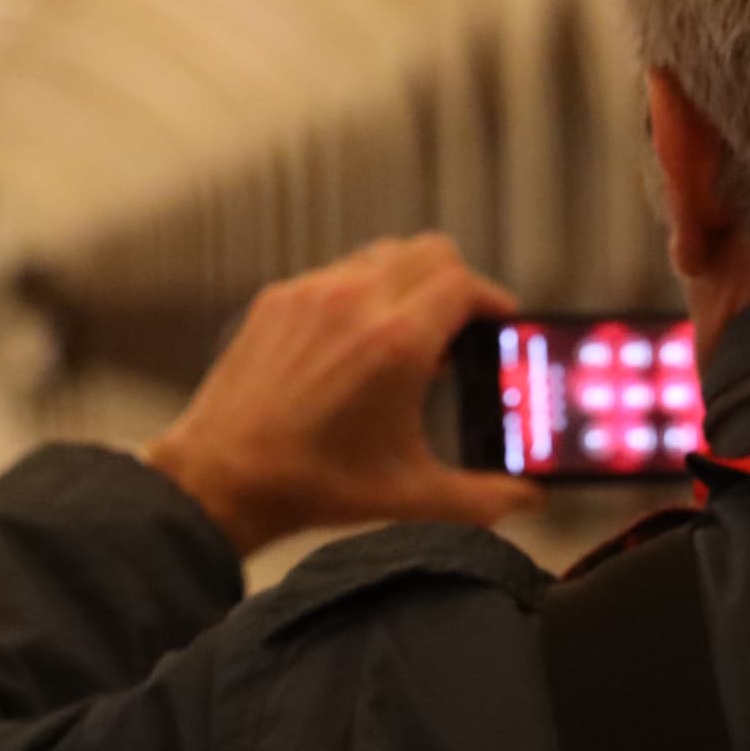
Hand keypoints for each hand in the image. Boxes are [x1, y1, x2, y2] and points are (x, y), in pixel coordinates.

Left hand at [146, 235, 542, 557]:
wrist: (221, 479)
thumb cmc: (312, 485)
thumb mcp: (410, 494)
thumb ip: (483, 497)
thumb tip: (528, 499)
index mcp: (397, 343)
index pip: (465, 283)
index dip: (493, 301)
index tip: (499, 326)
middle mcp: (355, 303)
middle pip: (431, 252)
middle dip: (456, 284)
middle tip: (460, 328)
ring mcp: (311, 295)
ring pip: (382, 256)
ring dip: (407, 283)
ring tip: (408, 334)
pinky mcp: (277, 300)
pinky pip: (336, 273)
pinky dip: (360, 294)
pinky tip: (355, 343)